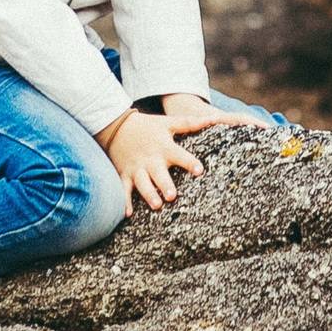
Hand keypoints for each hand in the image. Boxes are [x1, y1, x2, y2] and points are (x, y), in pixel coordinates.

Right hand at [95, 96, 264, 213]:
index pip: (179, 155)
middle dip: (165, 184)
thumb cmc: (148, 126)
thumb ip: (191, 122)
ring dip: (149, 194)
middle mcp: (151, 159)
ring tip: (157, 205)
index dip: (189, 162)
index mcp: (164, 147)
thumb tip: (213, 117)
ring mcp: (136, 168)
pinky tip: (129, 213)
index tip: (199, 170)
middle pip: (159, 173)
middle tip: (172, 195)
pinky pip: (124, 189)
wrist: (118, 126)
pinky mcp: (125, 175)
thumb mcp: (168, 122)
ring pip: (143, 183)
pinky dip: (125, 201)